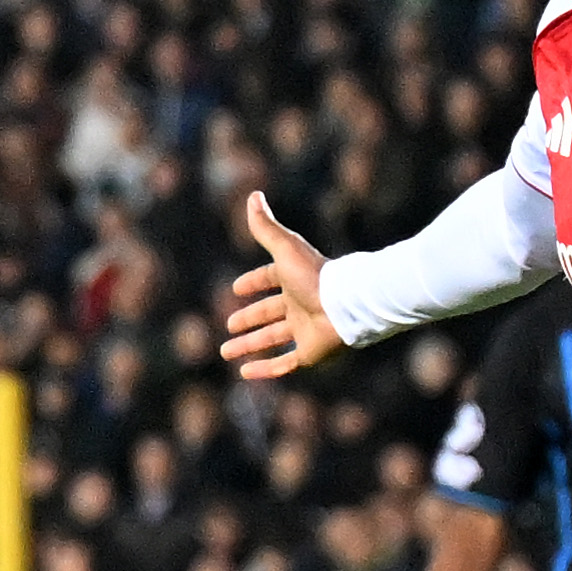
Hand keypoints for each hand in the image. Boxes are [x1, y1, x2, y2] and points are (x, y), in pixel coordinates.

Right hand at [221, 194, 342, 381]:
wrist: (346, 306)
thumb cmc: (316, 276)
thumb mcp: (284, 249)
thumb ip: (266, 227)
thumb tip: (252, 195)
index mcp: (295, 280)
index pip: (271, 279)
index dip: (254, 283)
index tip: (236, 289)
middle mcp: (300, 305)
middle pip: (270, 313)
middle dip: (248, 319)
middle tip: (229, 325)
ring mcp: (305, 330)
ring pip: (272, 339)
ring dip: (249, 346)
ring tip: (225, 352)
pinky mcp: (310, 353)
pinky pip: (285, 364)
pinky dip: (266, 370)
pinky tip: (246, 374)